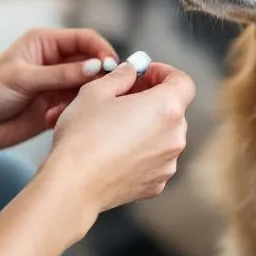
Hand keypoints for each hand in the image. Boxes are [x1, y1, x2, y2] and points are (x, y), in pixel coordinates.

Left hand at [0, 28, 116, 153]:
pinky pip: (76, 108)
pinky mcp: (54, 108)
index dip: (101, 50)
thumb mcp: (23, 78)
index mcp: (45, 43)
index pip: (85, 39)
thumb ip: (60, 74)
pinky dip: (70, 114)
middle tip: (102, 93)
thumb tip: (96, 67)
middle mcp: (54, 62)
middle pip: (91, 64)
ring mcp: (55, 86)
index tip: (112, 67)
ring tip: (64, 110)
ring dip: (81, 99)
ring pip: (86, 88)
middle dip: (98, 78)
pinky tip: (50, 120)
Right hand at [42, 60, 195, 221]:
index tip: (144, 74)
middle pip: (172, 109)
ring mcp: (168, 163)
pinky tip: (114, 151)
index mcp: (166, 108)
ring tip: (113, 126)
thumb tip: (131, 71)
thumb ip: (120, 75)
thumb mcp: (95, 91)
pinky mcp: (156, 184)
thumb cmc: (82, 137)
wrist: (73, 184)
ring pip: (162, 135)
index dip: (164, 73)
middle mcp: (175, 137)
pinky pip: (154, 159)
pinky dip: (140, 151)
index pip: (182, 82)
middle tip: (123, 97)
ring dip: (144, 126)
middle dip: (150, 99)